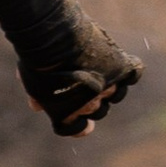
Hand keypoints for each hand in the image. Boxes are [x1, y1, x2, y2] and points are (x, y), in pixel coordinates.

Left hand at [23, 31, 142, 140]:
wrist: (53, 37)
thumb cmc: (37, 60)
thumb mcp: (31, 82)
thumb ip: (38, 97)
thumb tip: (37, 107)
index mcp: (68, 115)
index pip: (80, 129)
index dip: (80, 125)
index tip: (82, 121)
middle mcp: (91, 105)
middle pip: (99, 110)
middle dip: (92, 101)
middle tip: (82, 83)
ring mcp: (108, 86)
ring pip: (117, 94)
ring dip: (110, 87)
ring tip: (100, 72)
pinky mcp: (121, 67)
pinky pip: (134, 74)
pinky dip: (131, 71)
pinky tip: (123, 65)